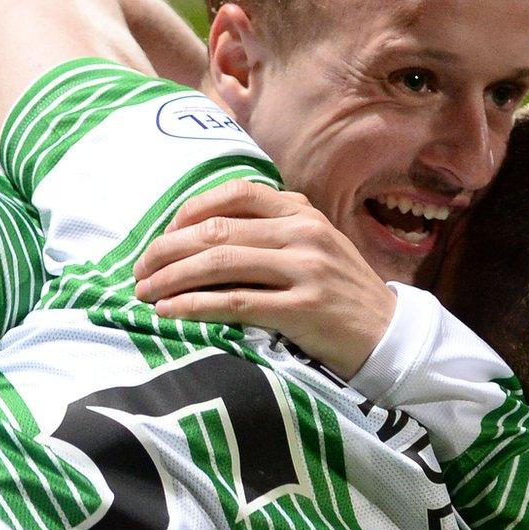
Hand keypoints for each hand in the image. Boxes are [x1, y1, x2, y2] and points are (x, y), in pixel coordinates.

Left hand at [133, 182, 396, 378]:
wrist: (390, 335)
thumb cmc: (341, 293)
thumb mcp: (315, 245)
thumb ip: (273, 230)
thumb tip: (204, 232)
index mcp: (302, 212)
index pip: (235, 194)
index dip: (189, 212)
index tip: (164, 236)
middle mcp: (303, 233)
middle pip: (217, 230)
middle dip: (167, 250)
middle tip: (138, 271)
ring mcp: (304, 270)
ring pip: (220, 263)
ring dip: (171, 277)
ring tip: (144, 293)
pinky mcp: (302, 309)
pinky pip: (235, 302)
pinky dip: (195, 306)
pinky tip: (170, 312)